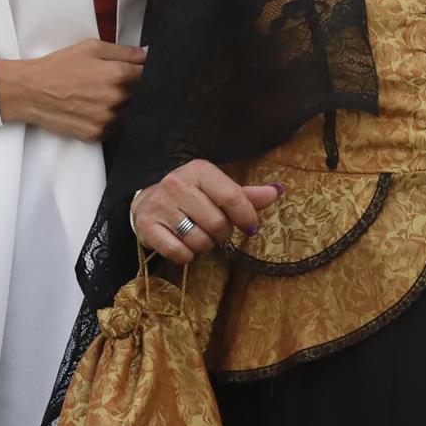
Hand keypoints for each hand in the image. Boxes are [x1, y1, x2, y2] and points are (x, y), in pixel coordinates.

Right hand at [0, 41, 145, 140]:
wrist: (31, 91)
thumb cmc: (59, 67)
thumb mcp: (91, 47)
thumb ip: (124, 51)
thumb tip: (147, 55)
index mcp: (117, 76)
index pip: (150, 76)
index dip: (148, 72)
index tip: (142, 72)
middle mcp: (116, 100)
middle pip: (143, 96)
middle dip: (136, 89)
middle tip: (118, 83)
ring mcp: (107, 120)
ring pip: (132, 114)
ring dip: (126, 106)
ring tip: (105, 96)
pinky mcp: (97, 134)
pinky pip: (117, 128)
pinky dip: (113, 120)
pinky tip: (98, 109)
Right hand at [129, 159, 282, 263]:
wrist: (149, 201)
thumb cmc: (192, 196)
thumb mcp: (218, 189)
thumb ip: (246, 195)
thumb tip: (278, 191)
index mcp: (199, 170)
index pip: (233, 197)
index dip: (247, 217)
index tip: (250, 227)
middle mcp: (177, 184)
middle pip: (218, 224)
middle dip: (223, 233)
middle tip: (217, 230)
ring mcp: (160, 205)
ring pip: (199, 241)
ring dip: (205, 245)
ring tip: (199, 235)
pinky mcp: (147, 227)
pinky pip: (179, 253)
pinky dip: (187, 255)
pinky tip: (183, 243)